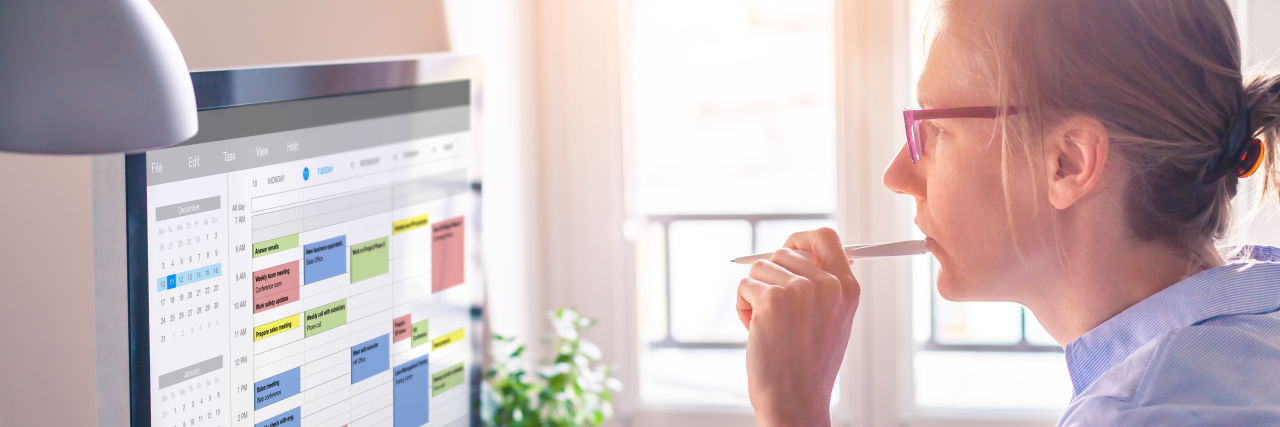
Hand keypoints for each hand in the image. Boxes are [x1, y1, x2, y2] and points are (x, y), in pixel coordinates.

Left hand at [736, 228, 859, 425]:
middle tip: (774, 311)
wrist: (795, 400)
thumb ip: (823, 284)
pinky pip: (745, 286)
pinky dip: (743, 307)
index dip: (801, 239)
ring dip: (755, 294)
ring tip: (768, 325)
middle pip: (784, 252)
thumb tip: (801, 250)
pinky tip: (755, 331)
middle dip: (771, 277)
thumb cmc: (808, 365)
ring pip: (760, 268)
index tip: (787, 248)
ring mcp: (800, 290)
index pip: (826, 238)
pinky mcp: (772, 299)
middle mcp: (827, 284)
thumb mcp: (832, 320)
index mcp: (847, 288)